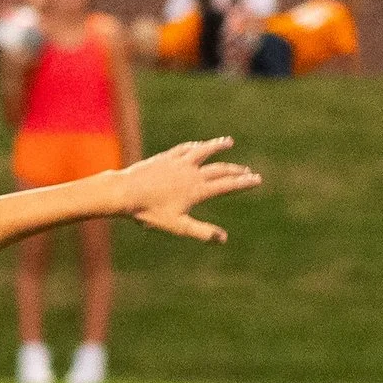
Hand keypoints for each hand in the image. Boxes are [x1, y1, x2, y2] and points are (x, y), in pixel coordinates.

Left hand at [113, 137, 261, 242]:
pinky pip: (186, 148)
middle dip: (235, 170)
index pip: (227, 185)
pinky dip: (195, 146)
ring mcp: (180, 162)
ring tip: (228, 143)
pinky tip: (197, 145)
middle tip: (247, 171)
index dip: (243, 183)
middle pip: (220, 169)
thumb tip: (223, 239)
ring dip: (218, 146)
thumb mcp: (177, 226)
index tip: (257, 179)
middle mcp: (192, 173)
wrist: (126, 192)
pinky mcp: (167, 157)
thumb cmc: (149, 213)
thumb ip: (201, 231)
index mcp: (198, 190)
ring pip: (204, 151)